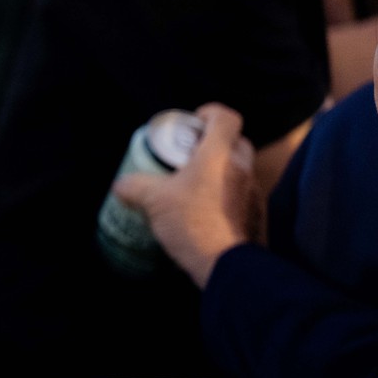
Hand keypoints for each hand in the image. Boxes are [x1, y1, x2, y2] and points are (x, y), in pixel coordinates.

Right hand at [113, 102, 256, 287]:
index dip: (210, 113)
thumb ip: (135, 186)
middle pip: (236, 142)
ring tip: (196, 187)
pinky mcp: (257, 214)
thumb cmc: (192, 221)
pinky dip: (227, 195)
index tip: (192, 123)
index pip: (226, 117)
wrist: (226, 264)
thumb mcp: (154, 201)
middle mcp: (241, 168)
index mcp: (219, 154)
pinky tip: (208, 212)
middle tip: (190, 156)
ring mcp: (253, 191)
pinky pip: (242, 194)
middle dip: (215, 143)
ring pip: (239, 169)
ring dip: (221, 171)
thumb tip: (121, 184)